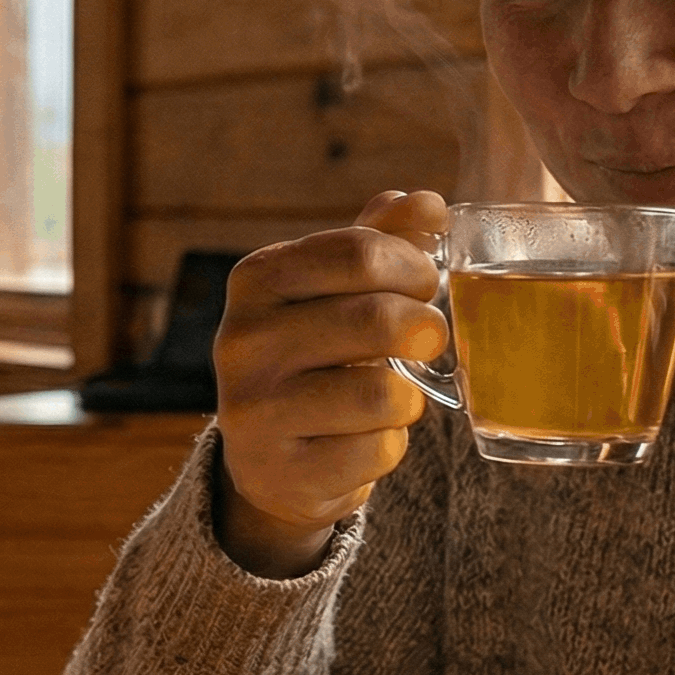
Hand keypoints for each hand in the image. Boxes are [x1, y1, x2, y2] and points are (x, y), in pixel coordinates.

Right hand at [212, 190, 450, 577]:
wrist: (270, 461)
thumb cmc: (315, 356)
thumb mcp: (333, 291)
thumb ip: (379, 240)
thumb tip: (425, 203)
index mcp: (257, 279)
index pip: (358, 252)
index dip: (413, 266)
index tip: (426, 283)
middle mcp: (243, 340)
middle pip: (375, 318)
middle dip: (425, 328)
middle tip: (431, 338)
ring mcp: (255, 410)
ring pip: (380, 393)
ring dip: (409, 397)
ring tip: (395, 397)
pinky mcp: (281, 472)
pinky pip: (376, 451)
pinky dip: (391, 444)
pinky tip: (369, 438)